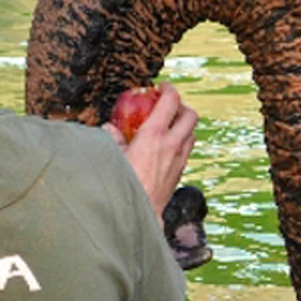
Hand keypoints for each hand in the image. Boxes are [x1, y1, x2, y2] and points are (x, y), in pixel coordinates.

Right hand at [109, 83, 196, 213]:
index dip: (169, 89)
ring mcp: (179, 160)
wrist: (139, 213)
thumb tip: (109, 129)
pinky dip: (181, 143)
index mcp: (154, 135)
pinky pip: (186, 151)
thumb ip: (112, 139)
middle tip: (169, 106)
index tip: (162, 87)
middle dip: (182, 106)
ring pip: (192, 134)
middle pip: (190, 115)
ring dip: (184, 126)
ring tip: (169, 126)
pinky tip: (166, 148)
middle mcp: (172, 145)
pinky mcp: (179, 173)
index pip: (171, 101)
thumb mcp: (112, 156)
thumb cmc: (123, 185)